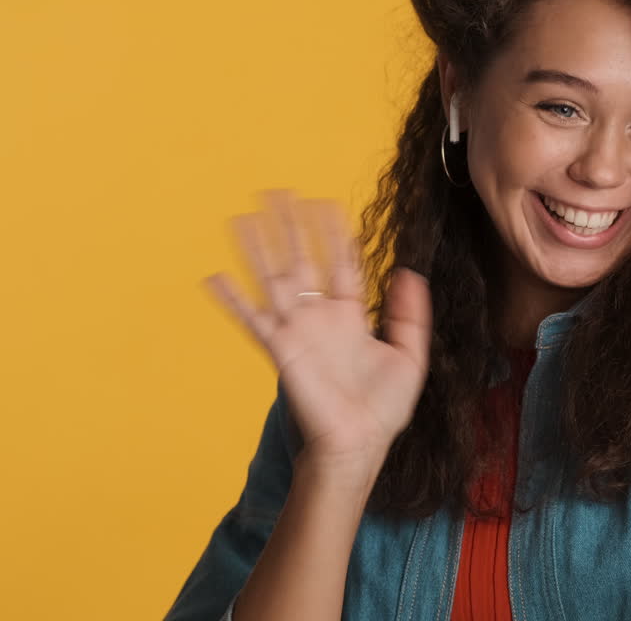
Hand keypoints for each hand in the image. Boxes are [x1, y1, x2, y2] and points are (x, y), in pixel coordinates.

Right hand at [202, 189, 431, 472]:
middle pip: (302, 260)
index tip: (324, 202)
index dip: (333, 234)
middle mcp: (320, 318)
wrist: (360, 443)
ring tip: (244, 217)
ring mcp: (298, 332)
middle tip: (277, 192)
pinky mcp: (281, 350)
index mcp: (351, 316)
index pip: (340, 263)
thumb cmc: (384, 408)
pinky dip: (232, 299)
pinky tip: (214, 276)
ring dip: (258, 248)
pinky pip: (253, 319)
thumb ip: (411, 314)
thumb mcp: (410, 355)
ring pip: (274, 279)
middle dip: (290, 227)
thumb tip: (407, 271)